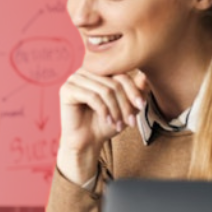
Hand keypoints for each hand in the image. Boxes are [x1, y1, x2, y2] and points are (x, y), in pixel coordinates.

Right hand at [56, 69, 147, 183]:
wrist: (88, 141)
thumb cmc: (105, 123)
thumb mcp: (127, 106)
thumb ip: (136, 91)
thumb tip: (145, 76)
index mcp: (98, 69)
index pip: (121, 72)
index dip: (134, 90)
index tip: (142, 106)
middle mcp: (85, 71)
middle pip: (114, 82)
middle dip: (125, 104)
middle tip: (130, 121)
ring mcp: (74, 79)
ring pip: (105, 90)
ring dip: (116, 110)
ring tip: (119, 124)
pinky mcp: (66, 90)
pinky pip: (92, 97)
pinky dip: (104, 111)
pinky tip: (107, 121)